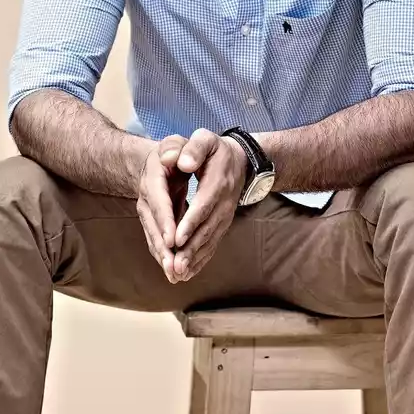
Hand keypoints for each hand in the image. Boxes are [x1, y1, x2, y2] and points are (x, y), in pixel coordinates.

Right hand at [135, 134, 188, 279]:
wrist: (163, 160)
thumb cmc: (176, 150)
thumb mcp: (177, 142)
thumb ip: (177, 147)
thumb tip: (173, 158)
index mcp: (153, 177)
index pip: (158, 201)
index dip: (165, 220)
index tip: (173, 239)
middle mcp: (148, 198)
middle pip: (154, 225)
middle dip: (163, 248)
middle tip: (174, 267)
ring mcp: (149, 212)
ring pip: (155, 237)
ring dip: (164, 258)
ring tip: (175, 275)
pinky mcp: (156, 223)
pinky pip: (159, 241)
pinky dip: (167, 257)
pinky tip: (177, 273)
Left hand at [163, 128, 247, 282]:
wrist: (239, 161)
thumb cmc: (214, 149)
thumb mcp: (205, 140)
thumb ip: (194, 148)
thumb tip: (182, 162)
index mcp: (218, 182)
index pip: (204, 205)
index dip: (191, 223)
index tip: (177, 239)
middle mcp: (223, 203)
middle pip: (207, 229)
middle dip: (190, 249)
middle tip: (175, 266)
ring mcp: (224, 216)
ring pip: (209, 240)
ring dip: (194, 259)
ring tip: (178, 274)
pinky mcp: (221, 224)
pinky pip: (212, 244)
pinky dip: (200, 259)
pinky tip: (188, 272)